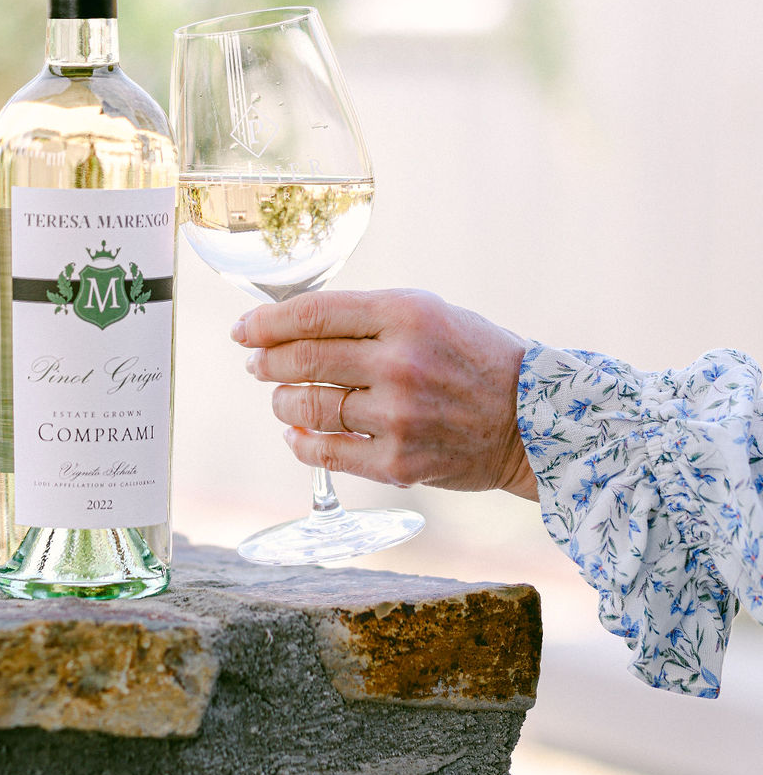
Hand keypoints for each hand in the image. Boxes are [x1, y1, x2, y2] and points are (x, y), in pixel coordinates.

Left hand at [231, 289, 536, 499]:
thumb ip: (365, 316)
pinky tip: (297, 433)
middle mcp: (399, 362)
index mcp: (406, 314)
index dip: (266, 322)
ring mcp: (398, 415)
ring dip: (282, 402)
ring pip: (307, 407)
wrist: (531, 419)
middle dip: (266, 362)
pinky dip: (301, 442)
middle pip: (302, 359)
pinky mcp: (398, 461)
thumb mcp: (428, 313)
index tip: (243, 329)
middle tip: (256, 364)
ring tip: (284, 398)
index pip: (312, 314)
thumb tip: (290, 325)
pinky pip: (326, 452)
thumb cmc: (472, 357)